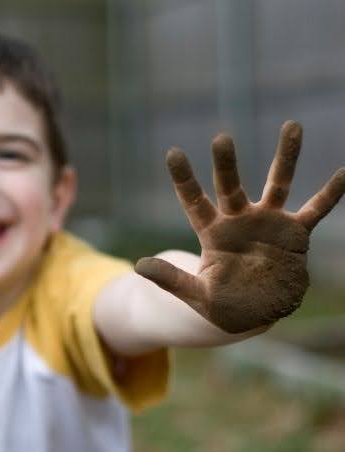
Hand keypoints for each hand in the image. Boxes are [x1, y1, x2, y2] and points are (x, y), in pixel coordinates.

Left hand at [135, 121, 344, 332]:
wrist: (255, 313)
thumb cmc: (222, 304)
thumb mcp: (195, 295)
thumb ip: (172, 280)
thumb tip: (139, 266)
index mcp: (212, 233)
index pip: (194, 201)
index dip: (184, 179)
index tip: (173, 153)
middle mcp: (239, 220)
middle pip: (231, 187)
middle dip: (226, 164)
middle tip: (220, 138)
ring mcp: (268, 223)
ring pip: (277, 184)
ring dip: (286, 157)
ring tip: (292, 125)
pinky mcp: (294, 234)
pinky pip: (316, 210)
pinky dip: (330, 194)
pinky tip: (344, 173)